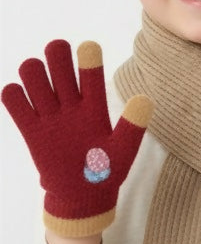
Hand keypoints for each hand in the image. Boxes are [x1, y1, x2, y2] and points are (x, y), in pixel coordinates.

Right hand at [2, 40, 152, 236]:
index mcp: (95, 106)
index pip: (90, 74)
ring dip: (33, 73)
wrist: (82, 197)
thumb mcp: (123, 151)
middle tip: (57, 57)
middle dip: (56, 56)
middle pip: (58, 64)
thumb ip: (132, 126)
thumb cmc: (106, 172)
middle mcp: (70, 104)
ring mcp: (49, 115)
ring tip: (42, 92)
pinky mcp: (30, 129)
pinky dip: (13, 94)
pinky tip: (22, 101)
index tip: (88, 46)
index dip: (88, 58)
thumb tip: (144, 98)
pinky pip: (14, 100)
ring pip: (33, 75)